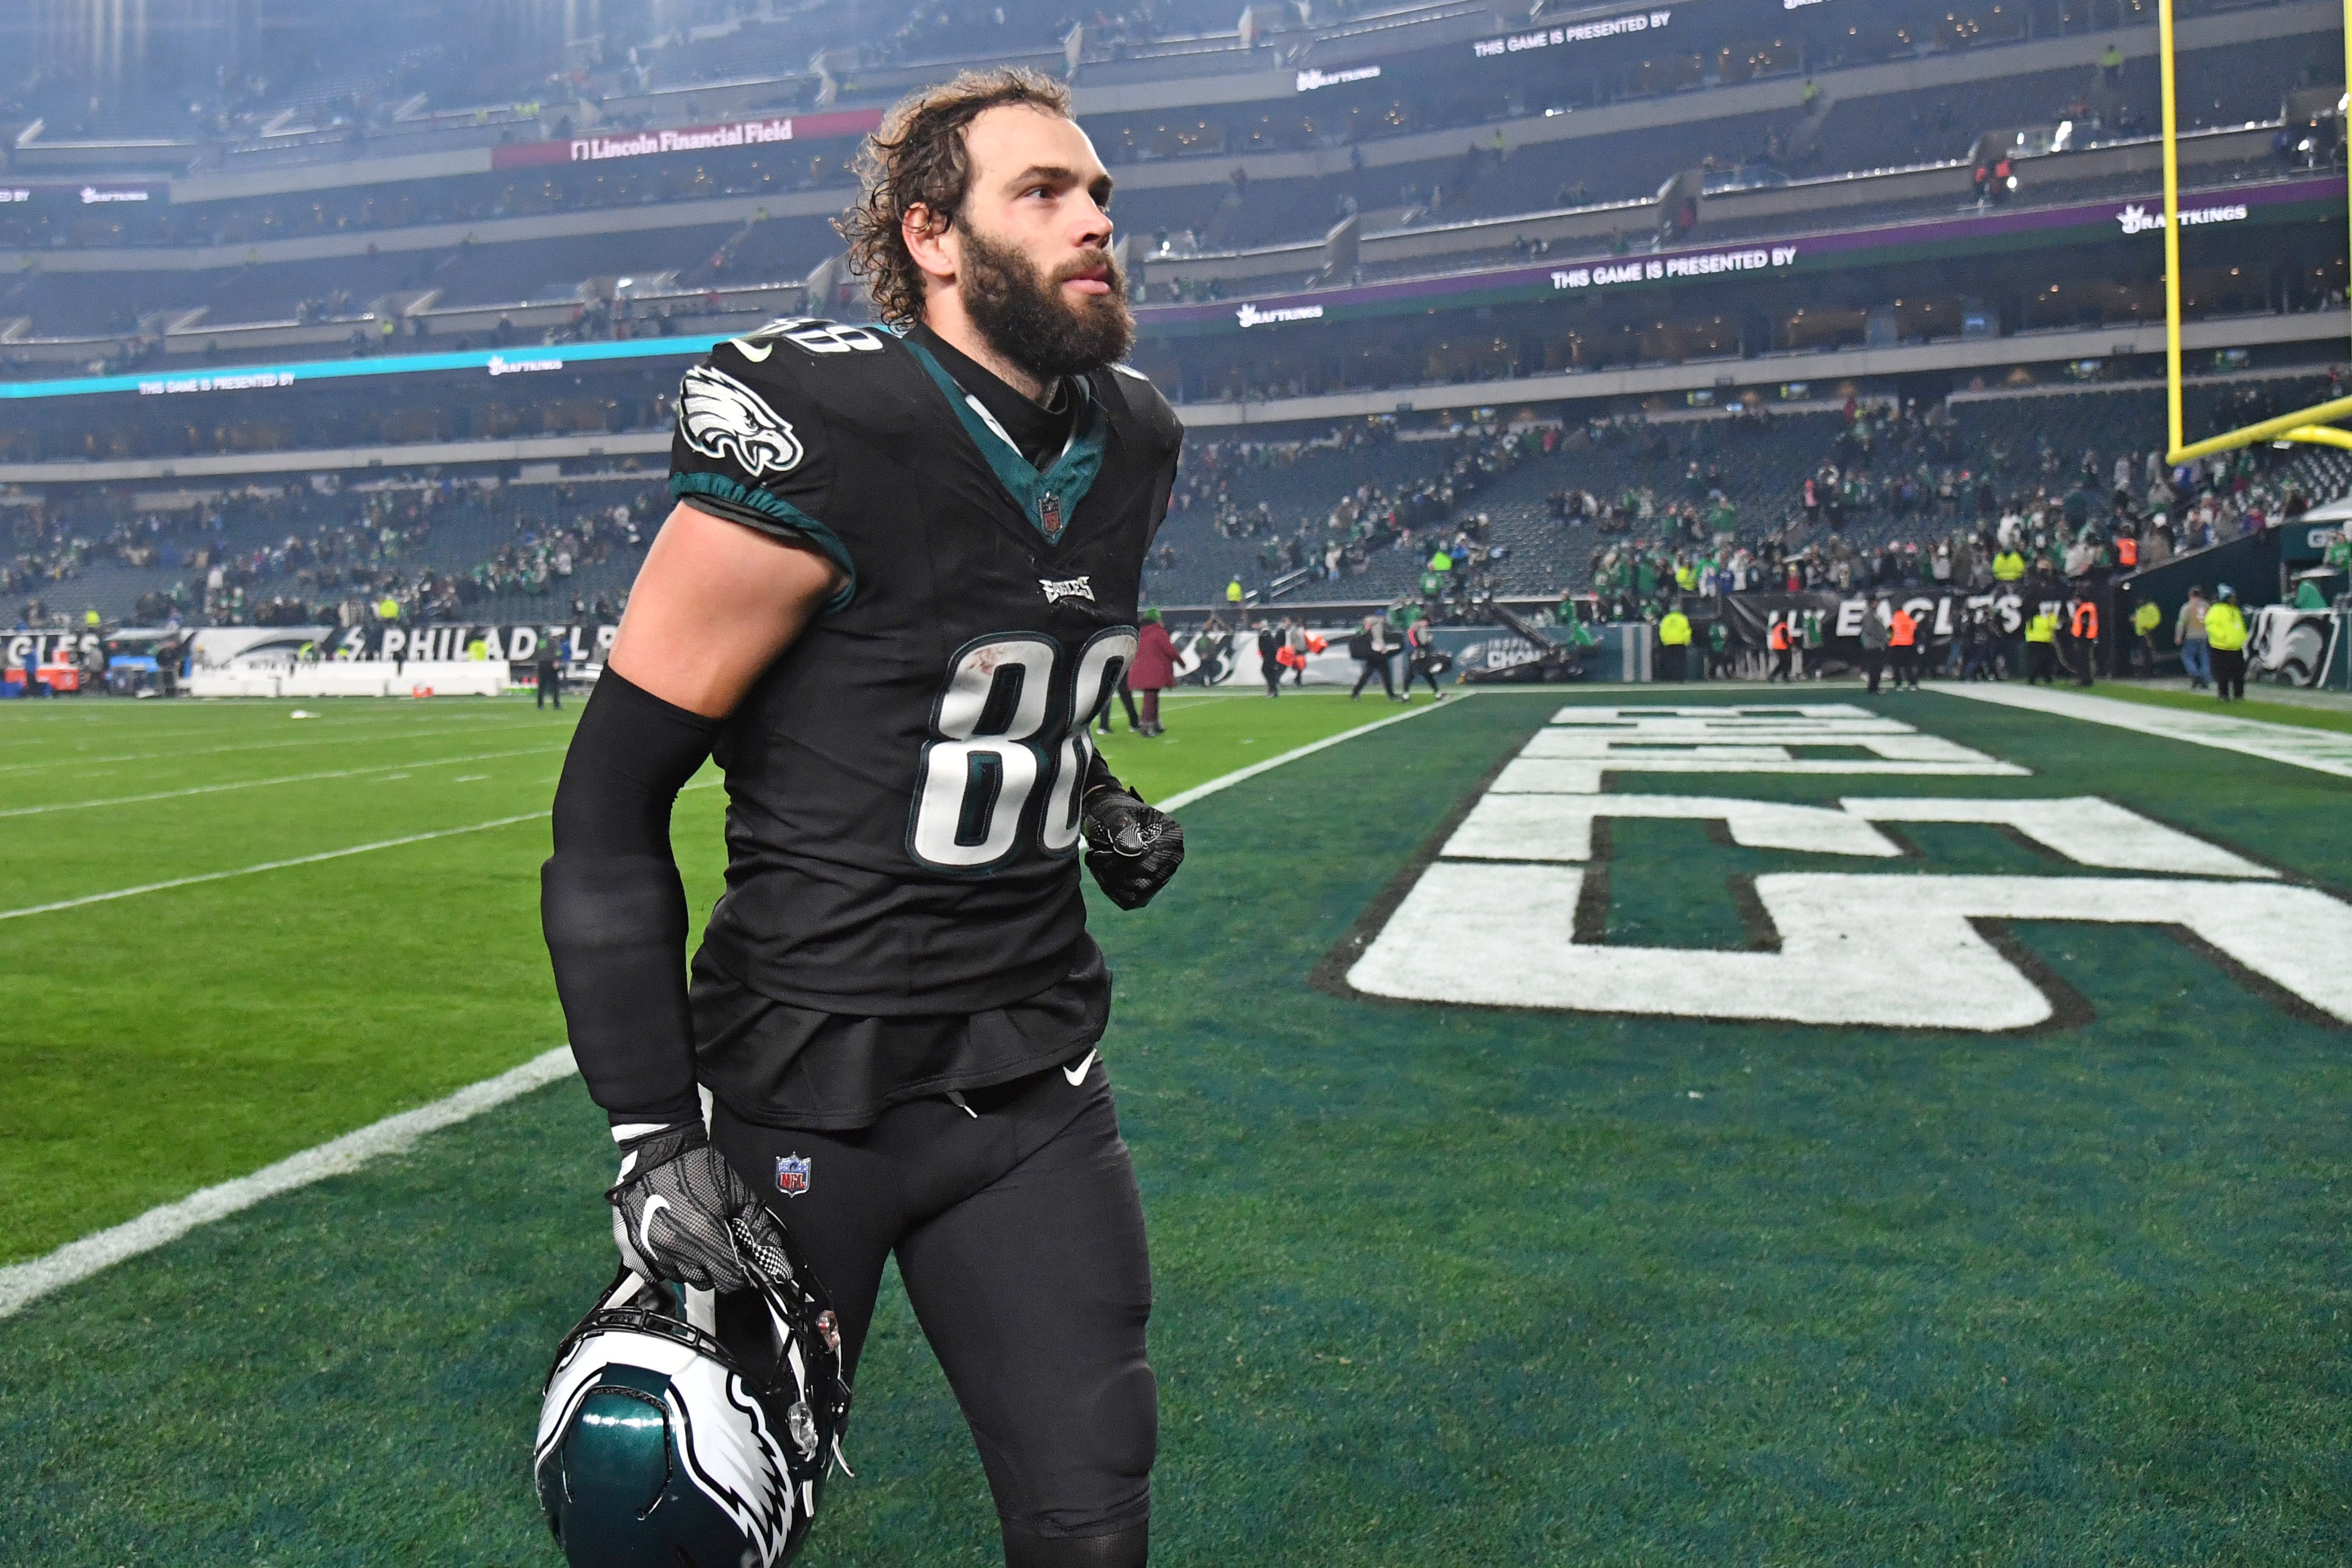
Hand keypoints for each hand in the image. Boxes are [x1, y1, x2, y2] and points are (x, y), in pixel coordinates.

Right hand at [606, 1124, 784, 1292]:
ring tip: (691, 1239)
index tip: (739, 1259)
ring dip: (688, 1265)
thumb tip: (782, 1270)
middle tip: (715, 1243)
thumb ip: (760, 1234)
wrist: (660, 1147)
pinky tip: (669, 1243)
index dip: (740, 1272)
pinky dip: (662, 1263)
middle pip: (703, 1282)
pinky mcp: (628, 1244)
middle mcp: (673, 1248)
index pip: (729, 1280)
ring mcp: (647, 1248)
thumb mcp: (741, 1195)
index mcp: (704, 1236)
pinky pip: (649, 1271)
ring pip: (677, 1277)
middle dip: (715, 1268)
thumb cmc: (703, 1168)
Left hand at [1082, 788, 1183, 909]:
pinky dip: (1110, 889)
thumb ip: (1122, 827)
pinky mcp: (1148, 888)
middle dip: (1112, 872)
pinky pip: (1129, 900)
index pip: (1149, 863)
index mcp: (1171, 836)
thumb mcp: (1113, 814)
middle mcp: (1172, 859)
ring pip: (1135, 894)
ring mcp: (1162, 875)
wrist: (1106, 818)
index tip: (1097, 853)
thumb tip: (1132, 849)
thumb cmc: (1110, 812)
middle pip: (1143, 881)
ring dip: (1109, 881)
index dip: (1119, 863)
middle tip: (1093, 856)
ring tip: (1096, 861)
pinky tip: (1101, 871)